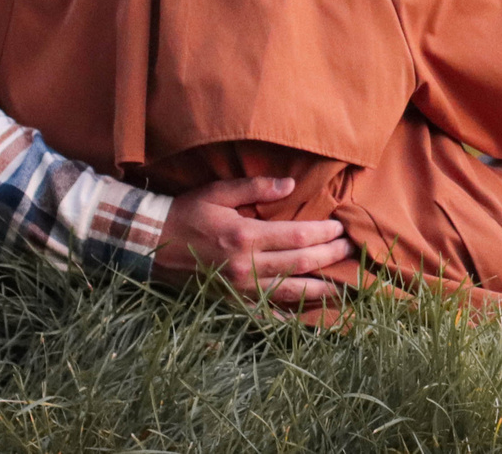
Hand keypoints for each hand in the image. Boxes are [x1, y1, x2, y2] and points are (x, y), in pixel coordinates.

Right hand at [151, 175, 351, 305]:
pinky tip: (308, 317)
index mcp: (245, 236)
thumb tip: (291, 185)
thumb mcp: (218, 191)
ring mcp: (240, 289)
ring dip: (320, 289)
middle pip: (301, 264)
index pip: (298, 237)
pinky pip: (266, 315)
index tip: (341, 228)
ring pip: (290, 292)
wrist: (151, 244)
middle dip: (330, 257)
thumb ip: (255, 187)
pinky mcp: (232, 302)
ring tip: (343, 284)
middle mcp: (246, 266)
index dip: (325, 234)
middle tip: (350, 250)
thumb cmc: (187, 212)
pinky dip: (289, 317)